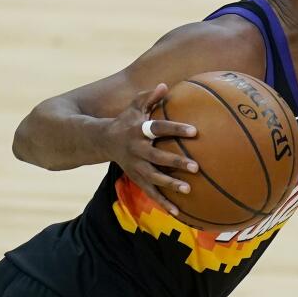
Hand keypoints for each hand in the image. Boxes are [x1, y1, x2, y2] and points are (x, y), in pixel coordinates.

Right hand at [105, 83, 198, 215]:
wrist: (102, 141)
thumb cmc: (126, 120)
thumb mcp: (134, 106)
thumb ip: (149, 97)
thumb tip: (164, 85)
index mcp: (139, 130)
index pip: (159, 128)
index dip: (176, 129)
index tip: (195, 130)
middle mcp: (137, 149)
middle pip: (157, 156)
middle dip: (176, 162)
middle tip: (195, 166)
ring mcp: (135, 166)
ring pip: (154, 177)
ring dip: (170, 184)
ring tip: (188, 189)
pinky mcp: (136, 178)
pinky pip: (150, 192)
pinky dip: (163, 202)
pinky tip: (178, 211)